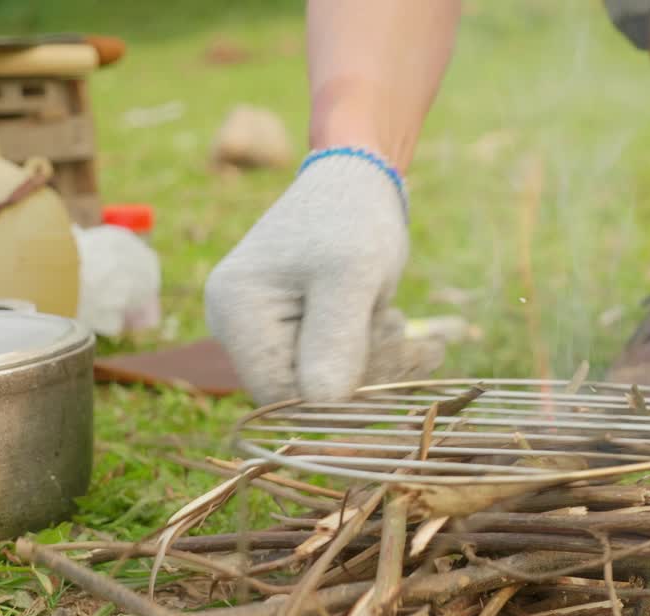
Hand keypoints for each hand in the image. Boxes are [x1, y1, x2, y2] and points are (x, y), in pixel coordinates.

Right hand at [205, 149, 439, 405]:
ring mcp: (261, 329)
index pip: (281, 393)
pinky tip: (402, 330)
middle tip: (414, 339)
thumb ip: (337, 338)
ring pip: (324, 381)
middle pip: (303, 389)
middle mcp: (235, 326)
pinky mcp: (291, 330)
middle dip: (366, 374)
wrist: (355, 179)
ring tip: (409, 328)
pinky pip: (332, 365)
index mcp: (236, 313)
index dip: (339, 393)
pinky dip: (372, 355)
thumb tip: (323, 402)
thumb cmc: (352, 217)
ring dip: (377, 364)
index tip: (394, 356)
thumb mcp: (352, 274)